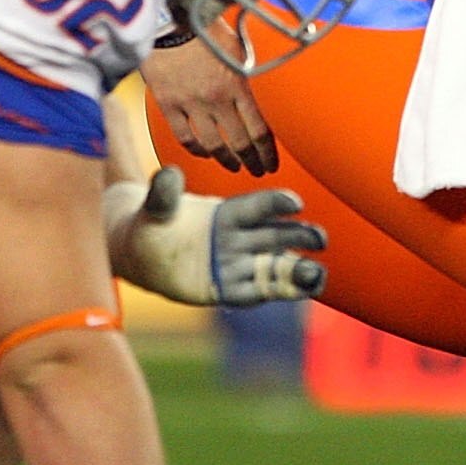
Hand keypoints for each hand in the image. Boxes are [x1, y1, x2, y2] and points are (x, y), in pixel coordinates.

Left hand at [110, 165, 324, 305]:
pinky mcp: (230, 289)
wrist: (145, 254)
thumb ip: (164, 193)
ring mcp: (237, 264)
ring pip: (274, 266)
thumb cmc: (152, 223)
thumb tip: (169, 173)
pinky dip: (281, 291)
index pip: (255, 207)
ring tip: (319, 275)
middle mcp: (239, 238)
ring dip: (298, 270)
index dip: (275, 204)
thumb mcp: (155, 207)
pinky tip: (305, 292)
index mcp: (226, 213)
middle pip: (275, 236)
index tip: (295, 203)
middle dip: (299, 236)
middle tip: (320, 238)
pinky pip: (258, 291)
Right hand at [144, 37, 277, 175]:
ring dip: (226, 160)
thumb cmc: (203, 26)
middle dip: (252, 161)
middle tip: (257, 170)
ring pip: (213, 145)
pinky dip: (196, 149)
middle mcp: (216, 99)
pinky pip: (185, 137)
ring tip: (234, 166)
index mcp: (237, 85)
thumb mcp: (236, 45)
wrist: (167, 18)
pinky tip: (204, 152)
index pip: (259, 130)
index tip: (271, 164)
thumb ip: (246, 71)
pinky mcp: (168, 104)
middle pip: (240, 143)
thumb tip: (257, 87)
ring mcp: (191, 104)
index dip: (267, 153)